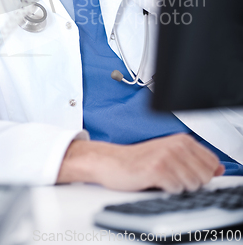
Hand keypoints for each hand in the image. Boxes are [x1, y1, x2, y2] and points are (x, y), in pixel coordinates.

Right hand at [57, 134, 224, 193]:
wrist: (113, 162)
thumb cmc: (140, 160)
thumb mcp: (170, 154)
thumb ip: (195, 160)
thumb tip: (218, 169)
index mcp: (182, 140)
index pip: (212, 163)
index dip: (203, 175)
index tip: (187, 174)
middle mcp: (176, 145)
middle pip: (204, 176)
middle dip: (191, 183)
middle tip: (172, 177)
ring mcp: (167, 156)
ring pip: (192, 184)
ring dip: (178, 187)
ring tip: (163, 179)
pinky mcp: (157, 169)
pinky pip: (176, 189)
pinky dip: (167, 190)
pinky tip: (155, 181)